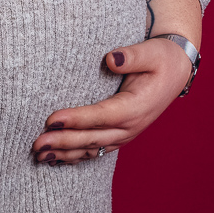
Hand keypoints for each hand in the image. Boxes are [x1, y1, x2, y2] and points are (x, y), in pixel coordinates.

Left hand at [30, 36, 193, 163]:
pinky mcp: (120, 135)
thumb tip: (111, 59)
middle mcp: (130, 126)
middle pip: (92, 138)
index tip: (51, 120)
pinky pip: (96, 151)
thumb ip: (131, 56)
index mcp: (136, 107)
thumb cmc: (162, 58)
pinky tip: (56, 159)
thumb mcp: (151, 53)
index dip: (76, 119)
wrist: (177, 71)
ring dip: (65, 153)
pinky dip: (75, 156)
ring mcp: (125, 134)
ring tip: (39, 155)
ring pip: (92, 149)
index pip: (101, 116)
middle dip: (63, 142)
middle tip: (36, 143)